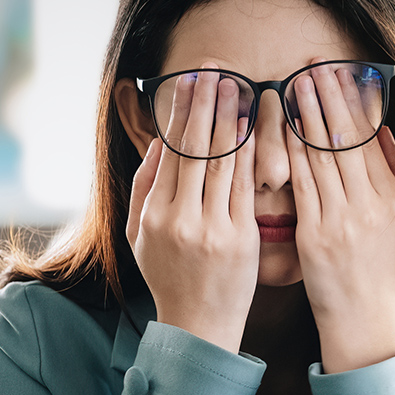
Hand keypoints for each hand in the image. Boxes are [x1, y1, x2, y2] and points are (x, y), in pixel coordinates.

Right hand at [125, 66, 259, 353]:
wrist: (198, 326)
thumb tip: (158, 143)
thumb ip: (145, 187)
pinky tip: (254, 128)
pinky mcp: (241, 239)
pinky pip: (246, 187)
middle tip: (216, 68)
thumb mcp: (139, 236)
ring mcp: (212, 228)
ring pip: (223, 161)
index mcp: (154, 214)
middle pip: (195, 148)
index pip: (171, 151)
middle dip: (206, 103)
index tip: (191, 80)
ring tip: (238, 85)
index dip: (182, 111)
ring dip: (231, 119)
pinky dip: (250, 154)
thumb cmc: (169, 278)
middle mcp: (180, 218)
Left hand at [286, 59, 394, 372]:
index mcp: (393, 199)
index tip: (341, 72)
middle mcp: (371, 204)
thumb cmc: (381, 276)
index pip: (371, 139)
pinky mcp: (317, 236)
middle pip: (348, 138)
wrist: (366, 324)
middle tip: (314, 63)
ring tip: (296, 82)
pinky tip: (282, 128)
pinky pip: (303, 184)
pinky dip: (293, 152)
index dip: (354, 102)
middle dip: (330, 96)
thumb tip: (384, 135)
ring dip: (308, 114)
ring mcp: (344, 219)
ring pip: (324, 155)